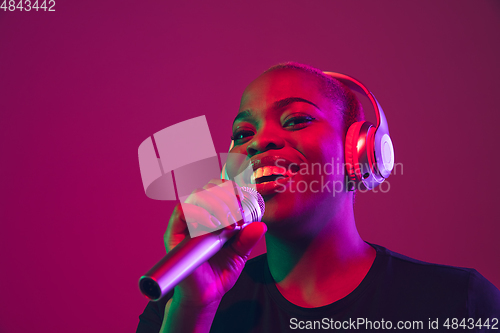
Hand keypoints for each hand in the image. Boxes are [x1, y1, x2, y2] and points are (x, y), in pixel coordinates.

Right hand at [164, 179, 266, 307]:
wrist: (205, 296)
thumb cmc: (219, 273)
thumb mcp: (239, 255)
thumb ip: (248, 239)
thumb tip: (261, 225)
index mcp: (213, 215)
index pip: (218, 189)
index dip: (231, 188)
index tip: (243, 199)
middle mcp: (198, 215)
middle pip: (208, 187)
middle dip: (226, 196)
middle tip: (238, 214)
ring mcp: (185, 223)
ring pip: (197, 195)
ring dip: (217, 204)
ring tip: (229, 223)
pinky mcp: (174, 232)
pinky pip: (182, 211)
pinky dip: (200, 213)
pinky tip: (214, 225)